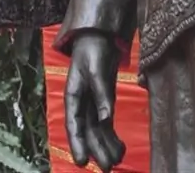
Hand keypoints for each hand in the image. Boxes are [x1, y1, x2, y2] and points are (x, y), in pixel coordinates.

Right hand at [65, 32, 125, 171]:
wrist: (100, 35)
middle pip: (88, 132)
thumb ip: (101, 93)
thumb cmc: (92, 49)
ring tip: (117, 160)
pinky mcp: (104, 102)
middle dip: (96, 150)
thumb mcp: (95, 69)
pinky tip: (121, 148)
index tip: (82, 162)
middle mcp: (82, 103)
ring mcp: (93, 103)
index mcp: (73, 95)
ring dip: (106, 146)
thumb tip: (106, 119)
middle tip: (107, 168)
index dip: (77, 143)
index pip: (73, 124)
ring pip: (98, 131)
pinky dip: (113, 137)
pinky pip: (107, 124)